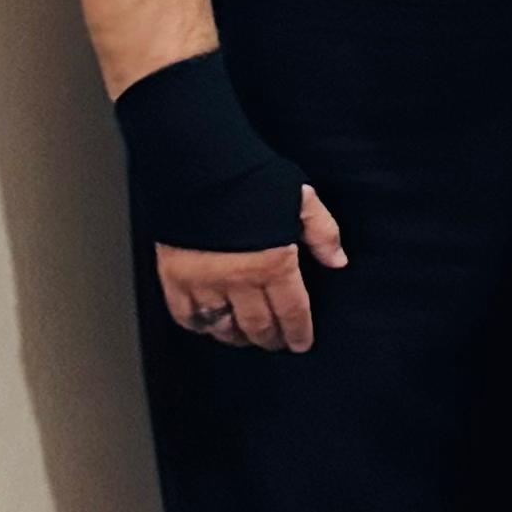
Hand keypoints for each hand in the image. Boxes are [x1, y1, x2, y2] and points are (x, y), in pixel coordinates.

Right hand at [154, 185, 346, 353]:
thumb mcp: (302, 200)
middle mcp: (238, 280)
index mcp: (273, 264)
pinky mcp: (174, 278)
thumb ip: (323, 233)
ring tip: (248, 338)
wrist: (198, 167)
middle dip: (271, 338)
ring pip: (223, 327)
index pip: (291, 312)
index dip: (298, 332)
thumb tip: (337, 261)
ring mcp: (203, 283)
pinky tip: (211, 326)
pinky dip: (201, 326)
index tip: (301, 344)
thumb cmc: (252, 179)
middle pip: (258, 325)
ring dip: (238, 337)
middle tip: (277, 343)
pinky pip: (187, 316)